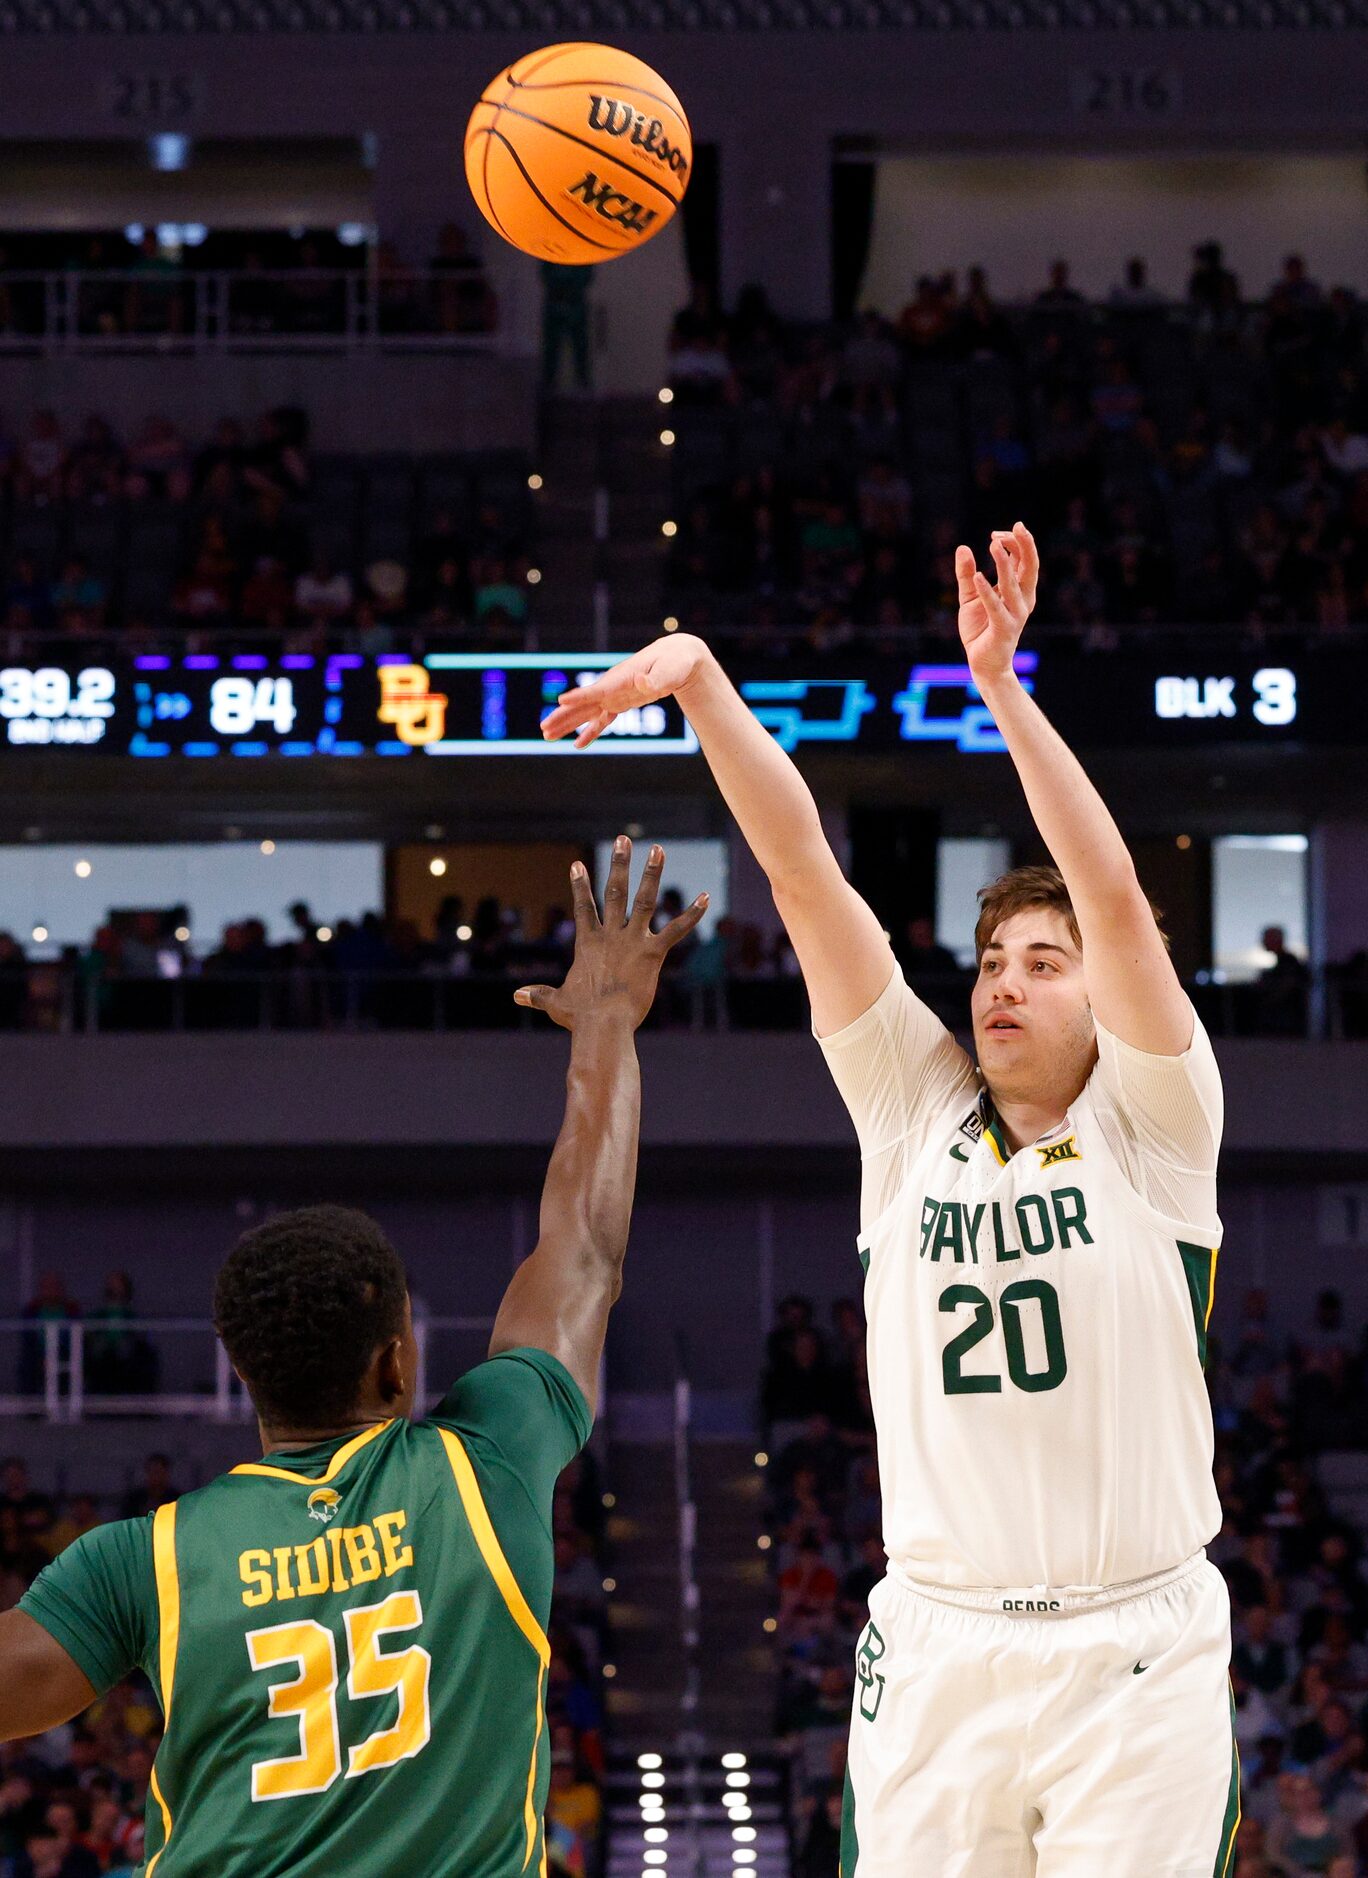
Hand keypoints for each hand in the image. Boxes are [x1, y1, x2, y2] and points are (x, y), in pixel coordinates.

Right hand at [514, 837, 706, 1029]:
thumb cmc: (580, 1016)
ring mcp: (633, 941)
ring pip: (644, 900)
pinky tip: (706, 896)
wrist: (603, 1025)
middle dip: (619, 864)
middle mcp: (611, 935)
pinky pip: (676, 930)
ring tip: (657, 849)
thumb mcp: (555, 1003)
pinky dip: (692, 914)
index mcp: (588, 943)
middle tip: (623, 840)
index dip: (580, 885)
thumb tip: (516, 997)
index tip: (577, 864)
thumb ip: (538, 995)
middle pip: (615, 891)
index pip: (583, 907)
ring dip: (651, 873)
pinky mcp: (653, 954)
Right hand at [539, 635, 711, 749]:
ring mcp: (614, 695)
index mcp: (621, 679)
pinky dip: (590, 732)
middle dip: (563, 717)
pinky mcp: (620, 703)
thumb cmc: (674, 663)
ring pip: (586, 713)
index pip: (596, 691)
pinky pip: (601, 720)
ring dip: (567, 724)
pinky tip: (577, 745)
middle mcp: (612, 687)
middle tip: (543, 729)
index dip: (579, 697)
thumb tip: (644, 683)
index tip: (560, 702)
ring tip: (547, 736)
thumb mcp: (669, 671)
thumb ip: (655, 679)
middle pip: (582, 705)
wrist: (677, 657)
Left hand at [955, 522, 1039, 685]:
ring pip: (1014, 585)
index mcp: (1019, 591)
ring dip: (1005, 564)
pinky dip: (988, 592)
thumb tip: (963, 547)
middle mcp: (1023, 601)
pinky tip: (978, 577)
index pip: (1023, 560)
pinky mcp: (1003, 630)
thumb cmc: (980, 629)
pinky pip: (996, 608)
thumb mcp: (969, 597)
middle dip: (1025, 546)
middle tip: (1016, 526)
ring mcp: (1015, 615)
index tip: (996, 534)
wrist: (983, 664)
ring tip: (993, 545)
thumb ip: (966, 574)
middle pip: (1029, 568)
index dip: (1014, 544)